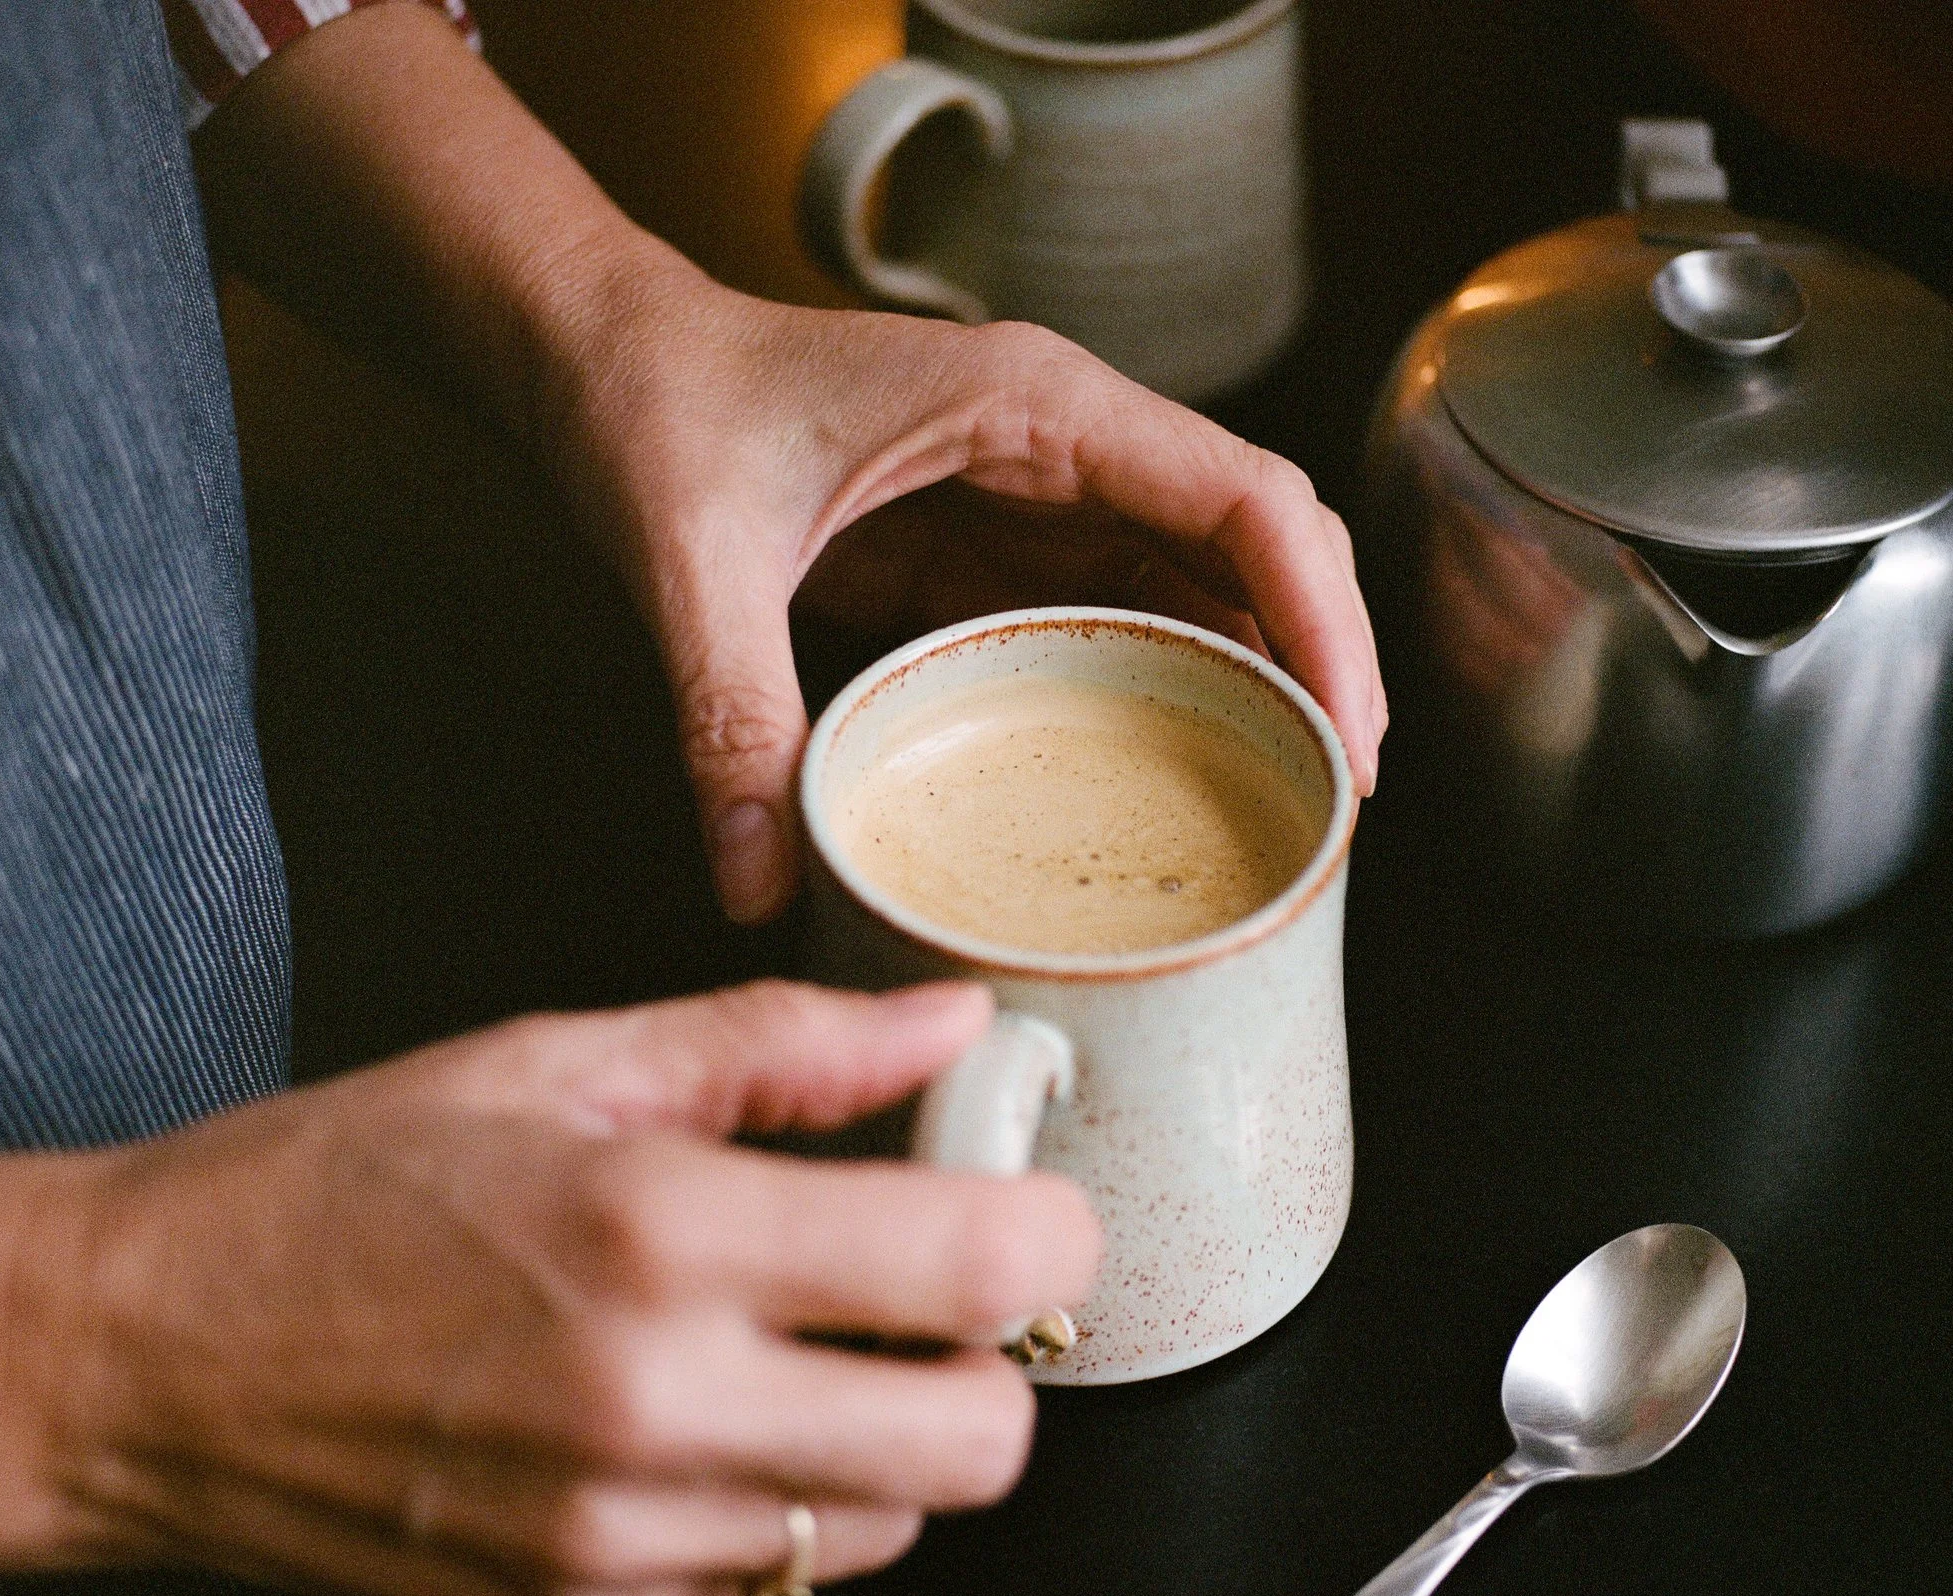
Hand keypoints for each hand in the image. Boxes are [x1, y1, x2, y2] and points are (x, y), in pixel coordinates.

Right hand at [18, 981, 1097, 1595]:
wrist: (132, 1356)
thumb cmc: (330, 1189)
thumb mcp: (555, 1061)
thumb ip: (783, 1046)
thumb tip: (948, 1020)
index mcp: (661, 1231)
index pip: (986, 1270)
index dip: (1048, 1226)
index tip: (1018, 1192)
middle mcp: (657, 1404)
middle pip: (985, 1442)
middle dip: (993, 1360)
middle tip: (924, 1290)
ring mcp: (621, 1536)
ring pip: (895, 1525)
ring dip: (886, 1437)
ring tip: (785, 1349)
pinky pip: (779, 1582)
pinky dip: (781, 1506)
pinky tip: (697, 1425)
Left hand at [535, 252, 1387, 921]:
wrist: (606, 358)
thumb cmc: (660, 406)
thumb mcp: (690, 559)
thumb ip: (729, 713)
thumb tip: (763, 880)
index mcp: (1033, 405)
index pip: (1243, 498)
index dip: (1319, 616)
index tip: (1345, 733)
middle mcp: (1065, 440)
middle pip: (1259, 540)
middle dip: (1320, 658)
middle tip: (1338, 797)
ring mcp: (1042, 492)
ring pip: (1209, 579)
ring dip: (1262, 676)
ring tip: (1293, 798)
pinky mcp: (1002, 544)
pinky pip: (1126, 610)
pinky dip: (1179, 683)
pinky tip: (1190, 767)